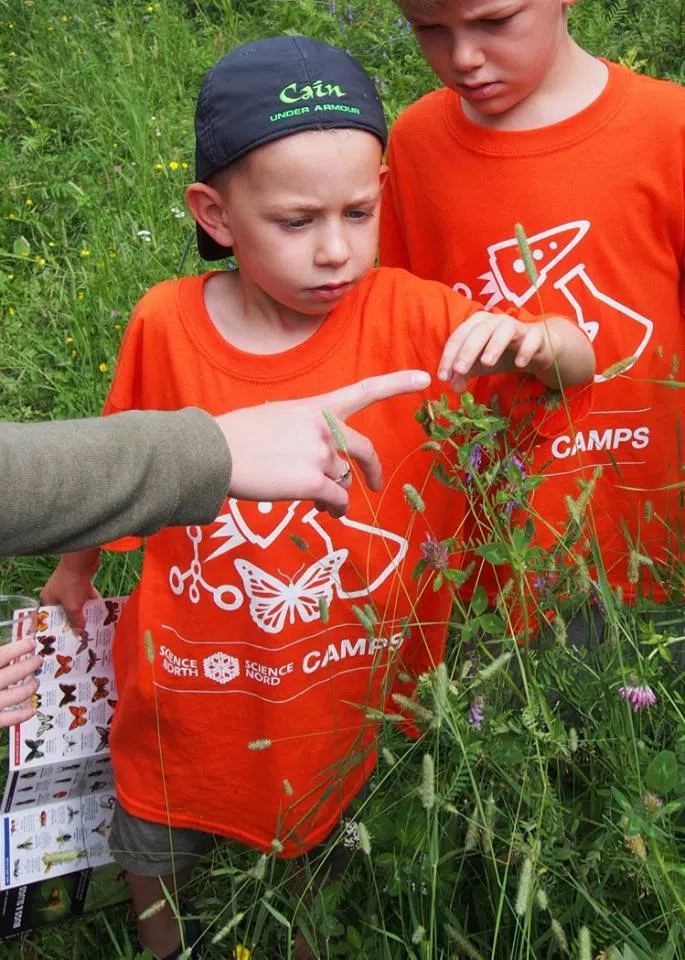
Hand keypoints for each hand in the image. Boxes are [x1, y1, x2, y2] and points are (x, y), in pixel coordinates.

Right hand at [0, 638, 41, 727]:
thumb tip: (2, 654)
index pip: (3, 655)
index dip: (19, 648)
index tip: (30, 643)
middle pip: (14, 673)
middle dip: (29, 665)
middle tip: (37, 660)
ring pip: (16, 696)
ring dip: (29, 687)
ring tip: (35, 681)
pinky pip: (8, 719)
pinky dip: (22, 715)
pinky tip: (32, 709)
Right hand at [40, 550, 100, 632]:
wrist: (82, 560)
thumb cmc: (71, 583)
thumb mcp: (73, 606)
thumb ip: (76, 620)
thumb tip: (79, 632)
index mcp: (48, 599)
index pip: (51, 617)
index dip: (59, 627)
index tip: (67, 638)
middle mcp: (56, 592)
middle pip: (65, 611)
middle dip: (75, 620)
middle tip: (83, 634)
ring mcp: (68, 586)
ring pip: (77, 603)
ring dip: (86, 611)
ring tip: (94, 625)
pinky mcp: (79, 581)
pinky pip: (85, 595)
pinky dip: (92, 601)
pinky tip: (102, 610)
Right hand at [216, 369, 430, 516]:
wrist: (215, 454)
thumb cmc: (236, 437)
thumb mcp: (274, 418)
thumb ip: (302, 430)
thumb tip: (315, 457)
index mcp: (315, 407)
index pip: (364, 390)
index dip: (397, 383)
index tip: (425, 378)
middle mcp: (324, 428)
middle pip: (364, 450)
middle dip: (373, 469)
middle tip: (375, 483)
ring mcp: (320, 455)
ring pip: (342, 481)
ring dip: (333, 494)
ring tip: (317, 503)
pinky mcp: (313, 483)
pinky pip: (337, 501)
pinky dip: (334, 509)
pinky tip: (324, 511)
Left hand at [438, 312, 560, 390]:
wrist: (537, 350)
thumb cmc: (503, 354)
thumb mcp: (480, 365)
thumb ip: (465, 373)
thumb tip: (453, 387)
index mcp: (477, 324)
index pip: (459, 336)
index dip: (449, 356)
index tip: (443, 377)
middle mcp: (495, 321)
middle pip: (479, 331)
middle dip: (467, 350)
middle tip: (459, 370)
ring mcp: (517, 326)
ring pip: (504, 330)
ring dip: (494, 345)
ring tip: (487, 364)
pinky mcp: (536, 335)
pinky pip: (532, 339)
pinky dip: (525, 350)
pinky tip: (520, 364)